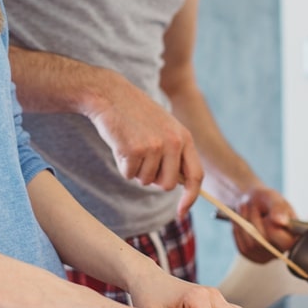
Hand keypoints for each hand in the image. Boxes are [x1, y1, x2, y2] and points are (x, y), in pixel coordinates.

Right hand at [87, 76, 203, 212]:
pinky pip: (129, 174)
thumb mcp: (165, 128)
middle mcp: (173, 142)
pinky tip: (121, 144)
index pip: (196, 175)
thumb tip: (183, 186)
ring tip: (131, 145)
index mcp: (184, 137)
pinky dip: (122, 165)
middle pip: (168, 185)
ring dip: (136, 169)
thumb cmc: (137, 114)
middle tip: (143, 158)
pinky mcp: (134, 150)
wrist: (111, 95)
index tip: (182, 212)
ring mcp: (154, 146)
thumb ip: (176, 153)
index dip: (191, 198)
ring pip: (146, 181)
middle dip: (154, 179)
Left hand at [233, 186, 299, 263]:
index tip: (267, 213)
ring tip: (247, 210)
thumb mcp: (272, 198)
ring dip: (244, 223)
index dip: (271, 226)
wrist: (250, 203)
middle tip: (253, 206)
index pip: (285, 242)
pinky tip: (243, 221)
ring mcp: (266, 255)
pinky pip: (242, 247)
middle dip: (254, 219)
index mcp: (294, 235)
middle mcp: (282, 249)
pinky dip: (239, 231)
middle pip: (263, 242)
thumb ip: (278, 208)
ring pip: (250, 244)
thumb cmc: (265, 201)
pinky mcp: (251, 256)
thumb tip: (281, 221)